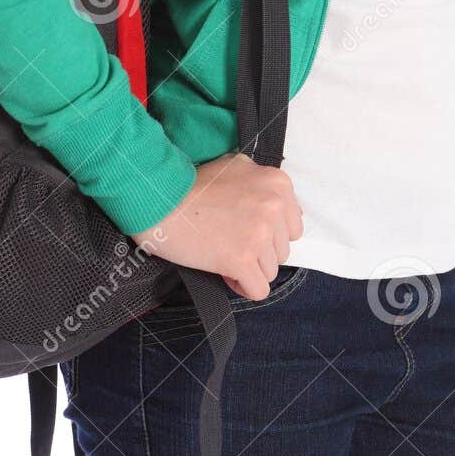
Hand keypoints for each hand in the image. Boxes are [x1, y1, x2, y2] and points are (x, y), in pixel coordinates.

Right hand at [130, 150, 303, 300]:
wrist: (161, 200)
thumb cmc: (192, 184)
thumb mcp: (235, 165)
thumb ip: (260, 182)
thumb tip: (278, 204)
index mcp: (277, 184)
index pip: (293, 226)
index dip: (269, 234)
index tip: (247, 231)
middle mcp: (274, 207)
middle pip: (281, 251)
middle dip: (258, 252)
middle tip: (230, 241)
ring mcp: (259, 234)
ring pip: (270, 272)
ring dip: (249, 269)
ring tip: (223, 254)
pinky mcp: (242, 259)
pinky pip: (258, 290)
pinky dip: (243, 287)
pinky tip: (226, 273)